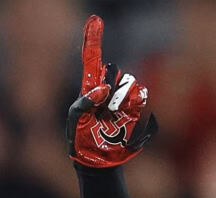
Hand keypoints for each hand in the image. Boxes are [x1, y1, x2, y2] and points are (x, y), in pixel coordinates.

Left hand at [67, 15, 155, 168]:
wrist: (99, 159)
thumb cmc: (81, 139)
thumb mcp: (74, 121)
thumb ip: (82, 102)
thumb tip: (102, 88)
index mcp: (89, 87)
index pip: (92, 59)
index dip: (93, 39)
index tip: (95, 19)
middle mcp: (108, 88)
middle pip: (114, 70)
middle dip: (109, 86)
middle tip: (103, 108)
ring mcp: (123, 97)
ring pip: (128, 83)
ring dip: (119, 101)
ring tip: (111, 119)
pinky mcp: (136, 107)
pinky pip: (141, 95)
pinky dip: (133, 106)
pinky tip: (124, 118)